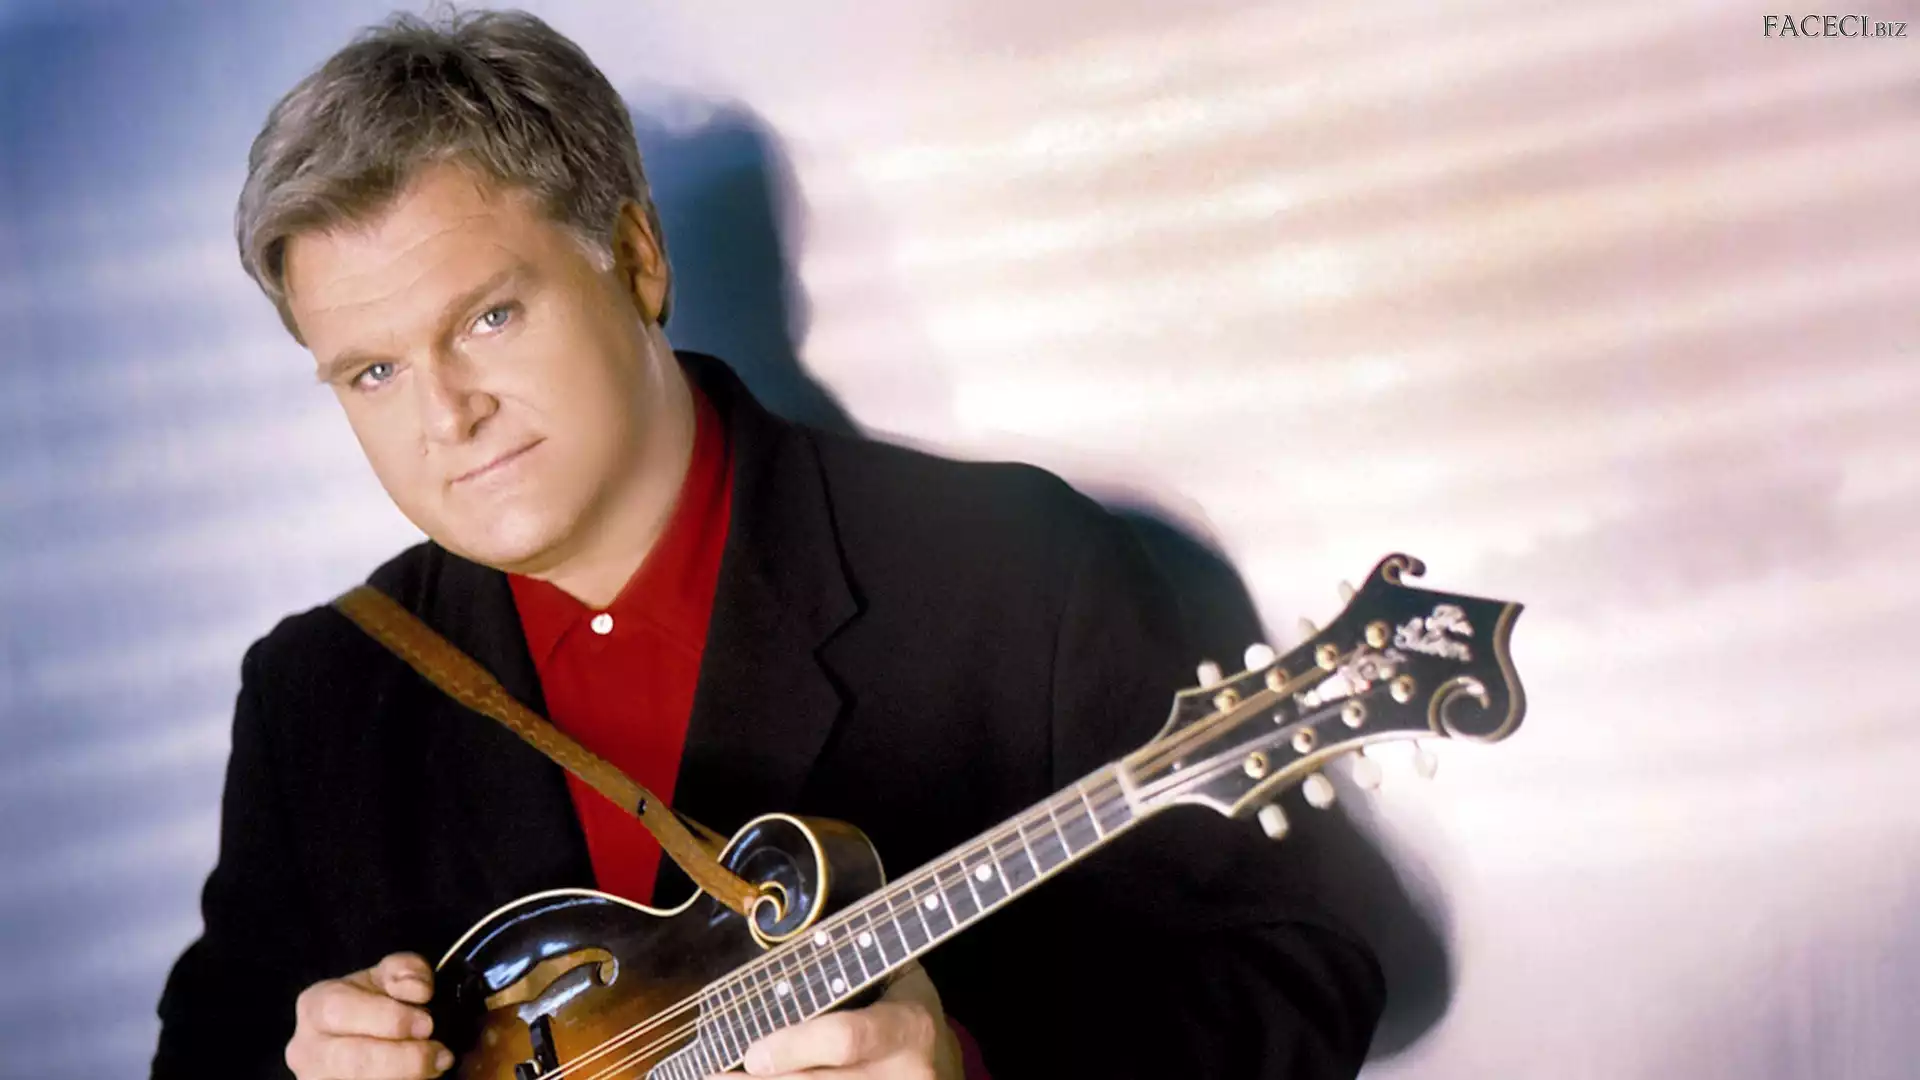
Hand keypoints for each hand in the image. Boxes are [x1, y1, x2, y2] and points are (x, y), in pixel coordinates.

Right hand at [285, 952, 454, 1078]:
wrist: (360, 1036)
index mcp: (316, 1006)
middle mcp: (307, 1049)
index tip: (427, 1024)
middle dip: (402, 1058)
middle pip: (352, 1059)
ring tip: (435, 1067)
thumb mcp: (388, 977)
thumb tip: (418, 991)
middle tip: (439, 1054)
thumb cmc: (375, 1005)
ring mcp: (318, 1079)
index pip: (340, 1009)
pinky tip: (419, 1079)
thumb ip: (406, 971)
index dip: (388, 1018)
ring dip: (404, 1078)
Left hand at [717, 961, 964, 1079]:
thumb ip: (852, 966)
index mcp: (907, 1026)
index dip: (797, 1047)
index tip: (753, 1054)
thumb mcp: (897, 977)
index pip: (847, 1039)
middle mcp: (903, 1075)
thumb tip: (782, 940)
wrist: (942, 1066)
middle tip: (714, 1077)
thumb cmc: (905, 1007)